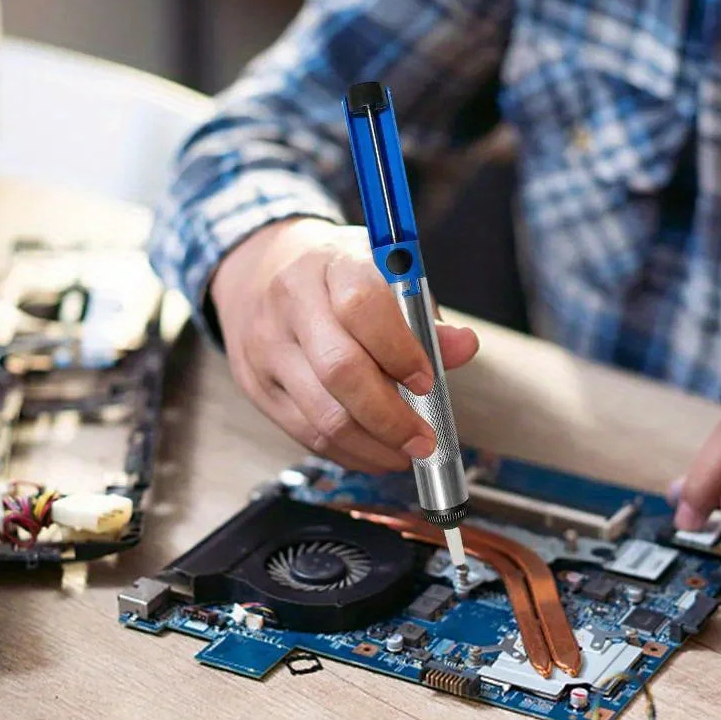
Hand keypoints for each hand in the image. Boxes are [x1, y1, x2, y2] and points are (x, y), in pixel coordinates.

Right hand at [210, 217, 478, 471]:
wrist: (259, 272)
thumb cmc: (338, 278)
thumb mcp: (384, 276)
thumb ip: (424, 316)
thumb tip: (463, 347)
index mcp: (332, 264)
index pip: (362, 308)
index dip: (400, 351)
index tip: (427, 382)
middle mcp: (291, 303)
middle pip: (340, 371)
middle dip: (390, 418)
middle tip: (424, 441)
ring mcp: (267, 347)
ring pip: (322, 415)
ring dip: (372, 446)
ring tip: (405, 454)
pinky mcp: (257, 386)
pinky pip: (305, 434)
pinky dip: (348, 452)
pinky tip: (375, 453)